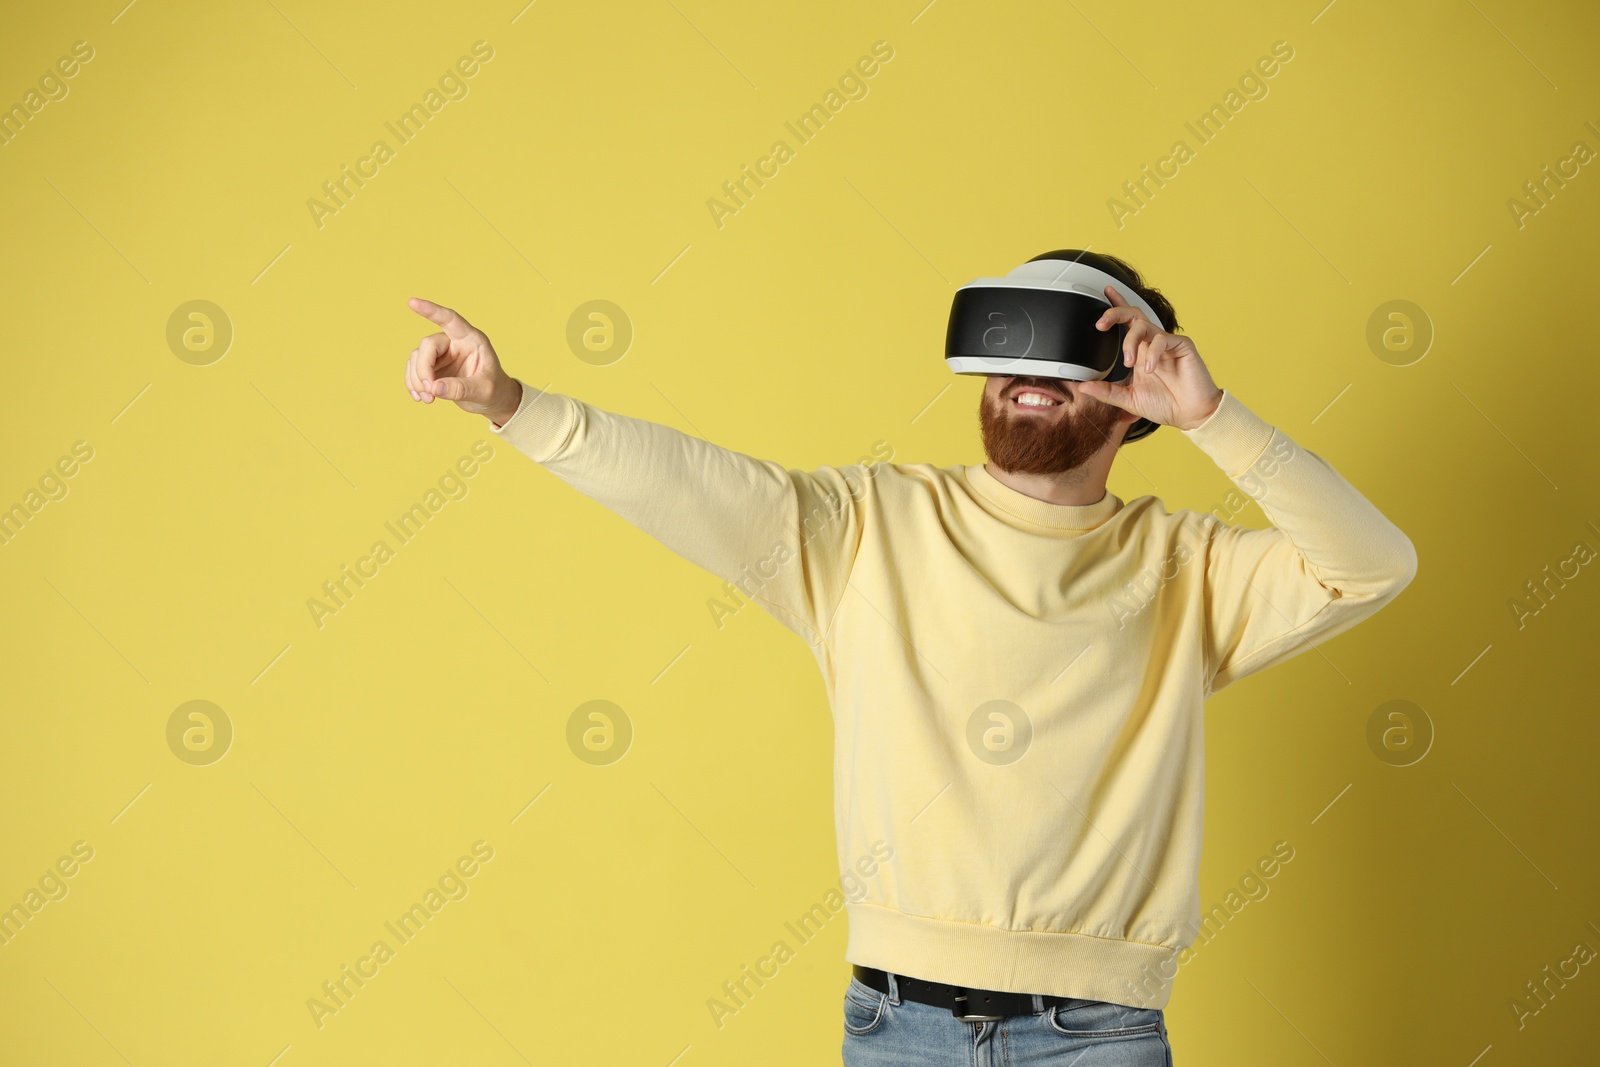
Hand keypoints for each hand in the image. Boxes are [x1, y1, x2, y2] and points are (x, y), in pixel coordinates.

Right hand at [405, 298, 522, 425]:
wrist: (493, 401)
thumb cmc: (494, 389)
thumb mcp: (484, 390)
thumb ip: (461, 388)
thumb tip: (433, 388)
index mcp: (471, 339)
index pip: (450, 319)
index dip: (431, 310)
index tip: (412, 302)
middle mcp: (454, 342)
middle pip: (427, 346)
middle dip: (423, 370)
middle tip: (430, 392)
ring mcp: (441, 355)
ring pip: (416, 358)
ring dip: (417, 380)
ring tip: (428, 400)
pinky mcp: (432, 368)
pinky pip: (413, 370)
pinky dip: (412, 384)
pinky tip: (420, 398)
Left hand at [1074, 287, 1221, 431]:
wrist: (1191, 414)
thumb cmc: (1165, 404)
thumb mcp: (1129, 399)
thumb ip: (1107, 392)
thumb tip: (1083, 387)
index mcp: (1139, 351)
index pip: (1126, 323)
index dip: (1117, 305)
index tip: (1105, 293)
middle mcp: (1151, 343)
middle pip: (1133, 315)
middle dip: (1115, 313)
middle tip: (1101, 324)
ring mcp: (1167, 343)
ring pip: (1144, 325)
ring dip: (1131, 341)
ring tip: (1129, 361)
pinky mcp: (1182, 345)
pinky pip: (1162, 339)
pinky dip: (1153, 353)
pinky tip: (1150, 369)